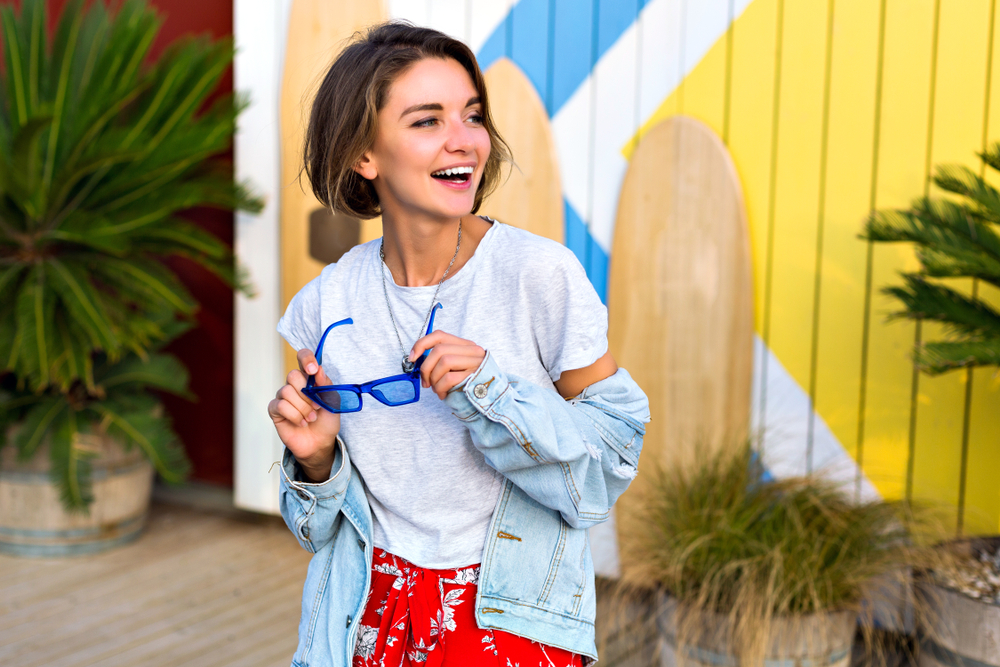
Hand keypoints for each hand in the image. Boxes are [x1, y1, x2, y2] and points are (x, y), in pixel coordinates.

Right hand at [267, 348, 340, 481]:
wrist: (320, 442)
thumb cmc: (327, 420)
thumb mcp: (333, 401)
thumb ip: (325, 384)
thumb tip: (318, 369)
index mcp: (309, 378)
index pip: (303, 357)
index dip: (306, 358)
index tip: (313, 370)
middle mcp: (294, 385)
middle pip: (292, 375)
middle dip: (307, 394)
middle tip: (317, 406)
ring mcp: (283, 397)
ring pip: (287, 392)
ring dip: (303, 408)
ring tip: (311, 418)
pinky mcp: (275, 410)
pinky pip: (281, 405)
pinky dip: (294, 416)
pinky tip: (301, 423)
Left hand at [410, 330, 485, 398]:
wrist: (492, 398)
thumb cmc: (468, 383)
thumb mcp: (457, 367)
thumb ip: (442, 359)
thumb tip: (417, 359)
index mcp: (465, 345)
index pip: (439, 335)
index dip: (422, 344)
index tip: (412, 357)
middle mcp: (472, 350)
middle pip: (439, 350)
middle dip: (426, 368)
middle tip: (425, 382)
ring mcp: (475, 362)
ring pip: (444, 362)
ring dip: (434, 379)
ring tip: (436, 389)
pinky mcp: (474, 376)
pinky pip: (449, 378)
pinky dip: (440, 388)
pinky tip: (442, 394)